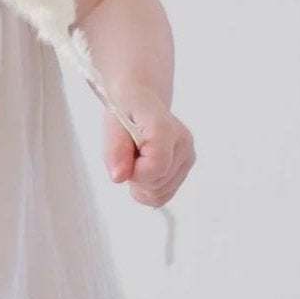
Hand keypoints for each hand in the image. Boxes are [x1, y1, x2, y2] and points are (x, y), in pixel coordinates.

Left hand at [104, 94, 194, 208]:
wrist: (140, 101)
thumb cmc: (126, 111)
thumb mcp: (112, 124)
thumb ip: (114, 150)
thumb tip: (119, 176)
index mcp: (166, 128)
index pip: (156, 168)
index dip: (135, 172)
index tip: (126, 158)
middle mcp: (183, 144)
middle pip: (156, 184)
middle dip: (135, 177)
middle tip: (129, 154)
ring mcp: (187, 157)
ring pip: (159, 195)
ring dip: (141, 184)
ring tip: (137, 159)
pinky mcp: (185, 169)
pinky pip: (162, 197)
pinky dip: (148, 190)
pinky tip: (144, 170)